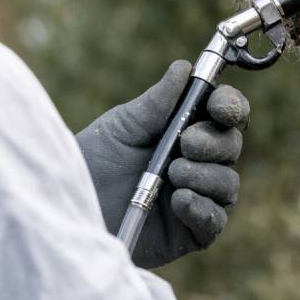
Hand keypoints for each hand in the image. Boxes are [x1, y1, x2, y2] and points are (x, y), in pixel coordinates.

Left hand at [76, 60, 249, 267]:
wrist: (67, 208)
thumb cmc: (92, 162)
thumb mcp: (123, 126)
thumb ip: (157, 102)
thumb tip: (184, 67)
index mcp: (188, 130)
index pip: (226, 114)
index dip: (231, 106)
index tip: (219, 107)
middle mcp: (199, 162)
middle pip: (232, 146)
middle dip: (214, 142)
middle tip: (184, 143)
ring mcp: (198, 197)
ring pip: (228, 183)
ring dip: (205, 175)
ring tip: (171, 175)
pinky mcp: (190, 232)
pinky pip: (215, 220)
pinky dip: (201, 208)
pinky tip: (178, 201)